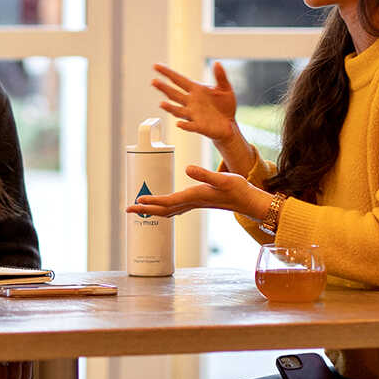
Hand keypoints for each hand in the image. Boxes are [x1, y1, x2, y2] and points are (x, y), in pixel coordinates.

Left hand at [127, 164, 269, 219]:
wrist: (250, 201)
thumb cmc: (239, 189)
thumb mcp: (223, 178)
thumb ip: (205, 174)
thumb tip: (188, 169)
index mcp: (195, 196)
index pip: (169, 201)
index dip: (152, 201)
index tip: (138, 200)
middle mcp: (192, 202)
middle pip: (164, 209)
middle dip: (145, 209)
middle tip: (127, 209)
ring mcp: (195, 204)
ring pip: (168, 210)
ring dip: (153, 210)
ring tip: (139, 208)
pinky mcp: (199, 202)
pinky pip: (176, 208)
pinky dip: (165, 208)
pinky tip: (163, 207)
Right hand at [152, 62, 238, 144]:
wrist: (230, 124)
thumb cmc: (225, 106)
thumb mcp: (225, 88)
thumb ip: (221, 77)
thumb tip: (217, 63)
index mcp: (196, 90)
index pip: (178, 80)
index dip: (167, 73)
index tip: (156, 66)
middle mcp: (191, 102)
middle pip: (174, 94)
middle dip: (164, 88)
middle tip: (154, 81)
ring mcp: (193, 115)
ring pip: (178, 110)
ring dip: (170, 108)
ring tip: (162, 104)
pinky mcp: (199, 126)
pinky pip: (190, 126)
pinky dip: (185, 125)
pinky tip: (179, 124)